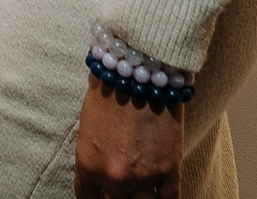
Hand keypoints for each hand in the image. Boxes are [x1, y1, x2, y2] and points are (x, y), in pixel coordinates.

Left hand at [73, 77, 183, 196]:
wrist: (140, 71)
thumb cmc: (109, 91)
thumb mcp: (87, 126)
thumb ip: (93, 157)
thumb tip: (99, 175)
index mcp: (87, 164)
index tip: (100, 196)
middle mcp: (114, 176)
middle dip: (115, 197)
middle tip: (121, 189)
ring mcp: (143, 176)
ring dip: (140, 198)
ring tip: (140, 190)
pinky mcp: (169, 170)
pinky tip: (160, 195)